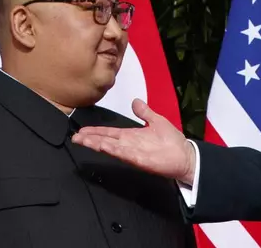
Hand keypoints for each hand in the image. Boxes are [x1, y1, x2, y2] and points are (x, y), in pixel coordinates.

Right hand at [71, 99, 195, 184]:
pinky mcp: (140, 160)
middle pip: (105, 140)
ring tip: (82, 140)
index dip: (96, 131)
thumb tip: (135, 101)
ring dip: (96, 144)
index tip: (81, 130)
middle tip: (74, 136)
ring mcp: (133, 153)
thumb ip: (144, 113)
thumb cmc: (172, 141)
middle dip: (90, 138)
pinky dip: (114, 150)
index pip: (109, 132)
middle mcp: (129, 145)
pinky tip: (103, 147)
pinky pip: (124, 154)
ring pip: (111, 147)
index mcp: (131, 136)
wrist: (185, 156)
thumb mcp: (157, 121)